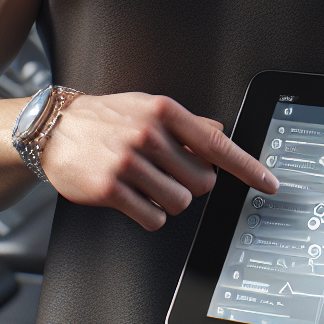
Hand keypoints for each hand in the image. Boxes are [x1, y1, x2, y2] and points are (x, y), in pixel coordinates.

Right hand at [39, 92, 278, 229]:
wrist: (54, 128)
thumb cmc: (105, 116)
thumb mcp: (148, 106)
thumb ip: (186, 122)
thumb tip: (220, 134)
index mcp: (164, 112)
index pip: (217, 145)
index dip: (248, 168)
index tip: (269, 184)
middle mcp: (149, 135)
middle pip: (202, 181)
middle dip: (192, 183)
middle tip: (168, 172)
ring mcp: (129, 162)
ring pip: (180, 203)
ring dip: (169, 200)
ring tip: (147, 182)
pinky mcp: (111, 189)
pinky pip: (153, 218)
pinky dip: (149, 213)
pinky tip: (134, 196)